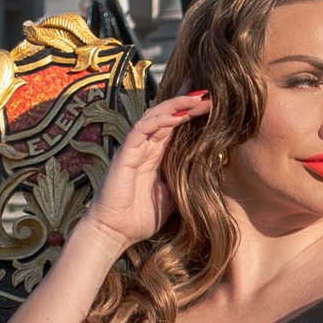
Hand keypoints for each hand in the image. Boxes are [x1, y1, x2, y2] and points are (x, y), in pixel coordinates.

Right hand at [84, 92, 210, 251]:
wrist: (114, 233)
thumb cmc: (139, 218)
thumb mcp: (173, 197)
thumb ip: (184, 180)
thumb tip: (207, 171)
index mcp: (157, 155)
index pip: (174, 124)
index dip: (189, 109)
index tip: (208, 97)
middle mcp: (146, 146)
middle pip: (167, 114)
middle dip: (186, 100)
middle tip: (207, 90)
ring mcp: (134, 148)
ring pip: (155, 116)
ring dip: (176, 105)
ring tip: (198, 98)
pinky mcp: (125, 153)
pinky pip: (141, 130)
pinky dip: (159, 121)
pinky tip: (177, 116)